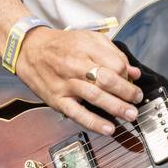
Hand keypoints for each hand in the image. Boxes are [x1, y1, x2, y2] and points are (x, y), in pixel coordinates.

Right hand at [15, 27, 142, 136]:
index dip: (127, 74)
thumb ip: (113, 53)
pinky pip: (77, 113)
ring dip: (116, 107)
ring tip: (130, 114)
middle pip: (107, 80)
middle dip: (127, 92)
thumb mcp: (89, 39)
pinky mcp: (57, 99)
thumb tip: (133, 72)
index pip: (115, 63)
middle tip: (137, 100)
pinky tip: (108, 128)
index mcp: (86, 48)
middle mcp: (76, 66)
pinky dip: (93, 122)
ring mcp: (66, 84)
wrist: (29, 50)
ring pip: (95, 97)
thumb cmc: (62, 45)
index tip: (133, 81)